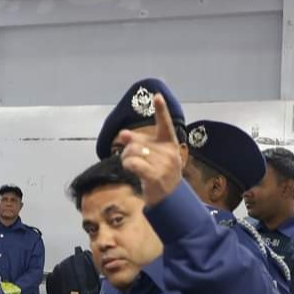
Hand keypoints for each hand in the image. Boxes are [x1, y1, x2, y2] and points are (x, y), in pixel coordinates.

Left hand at [116, 93, 183, 207]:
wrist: (169, 198)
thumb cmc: (158, 172)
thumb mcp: (152, 155)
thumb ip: (138, 142)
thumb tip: (122, 133)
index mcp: (170, 143)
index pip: (165, 124)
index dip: (161, 110)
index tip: (157, 96)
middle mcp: (169, 152)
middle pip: (137, 142)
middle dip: (127, 149)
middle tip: (130, 159)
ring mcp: (164, 165)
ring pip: (132, 152)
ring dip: (125, 159)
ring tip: (131, 166)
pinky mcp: (155, 177)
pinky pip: (133, 163)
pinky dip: (127, 164)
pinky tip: (129, 168)